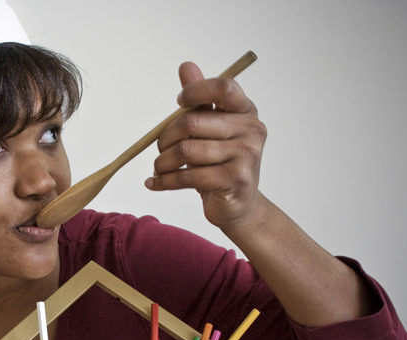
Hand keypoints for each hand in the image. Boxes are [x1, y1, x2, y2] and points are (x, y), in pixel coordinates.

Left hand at [147, 62, 266, 229]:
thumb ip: (201, 99)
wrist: (239, 205)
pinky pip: (188, 176)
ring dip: (163, 162)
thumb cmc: (222, 164)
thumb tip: (186, 66)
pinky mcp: (234, 180)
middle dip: (166, 136)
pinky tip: (154, 183)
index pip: (224, 88)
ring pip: (186, 151)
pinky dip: (164, 181)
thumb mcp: (212, 129)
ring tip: (159, 167)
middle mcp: (251, 130)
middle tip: (160, 148)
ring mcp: (246, 156)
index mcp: (246, 111)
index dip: (197, 91)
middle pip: (193, 122)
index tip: (179, 102)